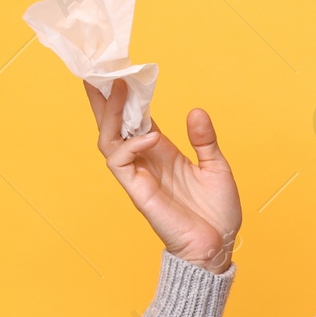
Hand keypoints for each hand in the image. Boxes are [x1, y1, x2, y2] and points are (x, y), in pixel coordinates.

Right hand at [85, 80, 242, 273]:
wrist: (217, 246)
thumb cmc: (216, 212)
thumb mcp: (216, 167)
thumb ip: (204, 140)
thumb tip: (196, 110)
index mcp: (162, 151)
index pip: (135, 118)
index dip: (125, 96)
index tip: (119, 70)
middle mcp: (146, 160)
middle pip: (113, 124)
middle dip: (103, 99)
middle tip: (98, 69)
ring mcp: (139, 176)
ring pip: (109, 140)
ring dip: (111, 114)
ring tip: (119, 89)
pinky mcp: (139, 192)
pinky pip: (121, 163)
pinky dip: (131, 145)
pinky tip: (150, 135)